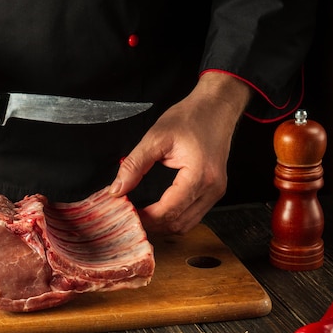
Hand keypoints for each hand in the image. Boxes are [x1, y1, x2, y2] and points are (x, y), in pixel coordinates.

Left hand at [109, 72, 251, 233]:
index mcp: (200, 176)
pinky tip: (157, 210)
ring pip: (187, 224)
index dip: (145, 218)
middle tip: (130, 217)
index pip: (168, 211)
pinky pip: (193, 215)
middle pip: (178, 224)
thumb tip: (116, 189)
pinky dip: (174, 217)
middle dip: (152, 225)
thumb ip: (134, 165)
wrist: (216, 106)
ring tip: (141, 215)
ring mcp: (216, 191)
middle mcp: (212, 188)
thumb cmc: (190, 117)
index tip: (126, 214)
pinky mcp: (214, 190)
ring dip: (163, 225)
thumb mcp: (156, 137)